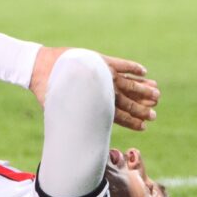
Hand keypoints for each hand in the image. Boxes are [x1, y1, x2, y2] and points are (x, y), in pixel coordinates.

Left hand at [29, 48, 158, 129]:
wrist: (40, 66)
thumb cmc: (48, 90)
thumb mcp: (62, 110)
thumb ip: (75, 118)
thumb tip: (77, 135)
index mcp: (95, 103)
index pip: (118, 115)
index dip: (133, 121)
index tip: (145, 126)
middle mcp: (103, 89)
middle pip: (128, 100)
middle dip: (142, 108)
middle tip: (155, 114)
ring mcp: (104, 73)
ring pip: (130, 83)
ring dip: (144, 89)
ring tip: (157, 94)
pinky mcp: (101, 60)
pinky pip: (122, 64)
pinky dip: (133, 68)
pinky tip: (144, 73)